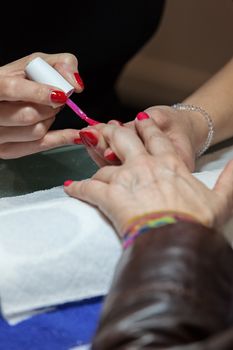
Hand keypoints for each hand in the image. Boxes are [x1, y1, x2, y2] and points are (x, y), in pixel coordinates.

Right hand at [0, 52, 83, 158]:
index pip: (9, 89)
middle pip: (29, 115)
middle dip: (51, 107)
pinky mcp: (6, 150)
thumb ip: (60, 64)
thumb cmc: (18, 79)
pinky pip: (40, 146)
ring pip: (36, 132)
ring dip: (50, 120)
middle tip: (55, 99)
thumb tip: (76, 84)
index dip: (37, 92)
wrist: (3, 98)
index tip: (60, 94)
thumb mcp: (35, 63)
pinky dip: (61, 139)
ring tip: (45, 110)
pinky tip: (74, 135)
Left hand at [64, 118, 232, 235]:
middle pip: (124, 140)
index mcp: (169, 163)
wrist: (176, 240)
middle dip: (115, 133)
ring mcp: (125, 178)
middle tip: (107, 129)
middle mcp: (145, 165)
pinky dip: (78, 188)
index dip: (146, 127)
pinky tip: (71, 188)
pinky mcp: (109, 195)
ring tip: (91, 166)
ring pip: (103, 165)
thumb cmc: (197, 222)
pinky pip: (88, 187)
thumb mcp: (222, 199)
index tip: (139, 119)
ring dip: (96, 164)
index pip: (155, 138)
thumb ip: (230, 178)